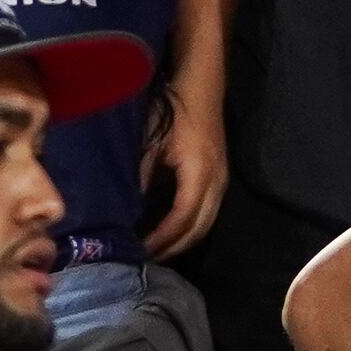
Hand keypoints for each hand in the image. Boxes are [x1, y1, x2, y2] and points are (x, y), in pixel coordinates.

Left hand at [138, 83, 225, 255]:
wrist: (201, 90)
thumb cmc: (174, 112)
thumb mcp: (152, 143)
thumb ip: (142, 177)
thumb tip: (129, 210)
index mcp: (199, 173)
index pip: (181, 218)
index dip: (162, 238)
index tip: (141, 249)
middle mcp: (216, 183)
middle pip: (198, 229)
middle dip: (173, 248)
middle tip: (148, 261)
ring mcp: (221, 182)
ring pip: (206, 224)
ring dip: (183, 241)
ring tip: (159, 252)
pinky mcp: (220, 180)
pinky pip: (208, 214)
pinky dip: (190, 228)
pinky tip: (172, 233)